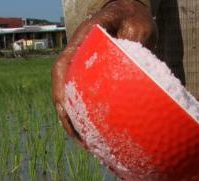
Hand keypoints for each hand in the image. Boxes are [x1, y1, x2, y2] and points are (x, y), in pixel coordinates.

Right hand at [52, 0, 156, 140]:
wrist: (133, 16)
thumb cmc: (135, 18)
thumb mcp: (138, 25)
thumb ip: (135, 40)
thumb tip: (135, 62)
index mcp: (82, 41)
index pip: (63, 68)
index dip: (61, 92)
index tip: (65, 112)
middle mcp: (78, 57)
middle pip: (63, 90)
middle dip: (67, 117)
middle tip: (80, 141)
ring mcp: (83, 70)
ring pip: (71, 100)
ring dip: (76, 124)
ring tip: (89, 147)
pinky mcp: (92, 82)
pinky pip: (84, 103)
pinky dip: (88, 121)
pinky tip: (98, 138)